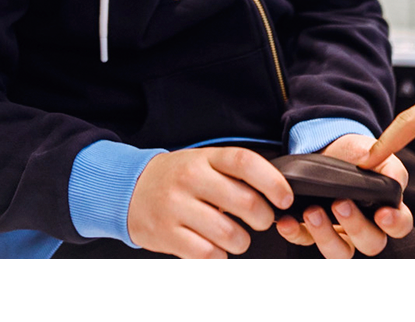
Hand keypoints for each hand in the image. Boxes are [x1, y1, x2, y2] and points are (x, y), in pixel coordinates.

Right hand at [128, 147, 293, 258]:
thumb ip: (234, 173)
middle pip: (244, 201)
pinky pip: (206, 253)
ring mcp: (175, 206)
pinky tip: (216, 248)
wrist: (130, 190)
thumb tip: (276, 192)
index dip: (272, 181)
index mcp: (205, 158)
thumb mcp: (203, 163)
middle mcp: (190, 179)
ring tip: (236, 237)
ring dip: (241, 241)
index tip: (284, 198)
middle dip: (263, 218)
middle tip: (261, 221)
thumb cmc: (177, 178)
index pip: (245, 163)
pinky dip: (219, 256)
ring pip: (228, 233)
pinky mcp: (166, 233)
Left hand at [272, 133, 411, 257]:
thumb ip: (389, 166)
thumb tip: (396, 182)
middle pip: (370, 244)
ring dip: (325, 235)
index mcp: (386, 210)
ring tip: (312, 211)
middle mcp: (365, 228)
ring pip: (339, 252)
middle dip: (356, 227)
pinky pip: (303, 240)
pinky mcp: (310, 231)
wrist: (327, 145)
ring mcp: (338, 232)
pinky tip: (287, 221)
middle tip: (341, 204)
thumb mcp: (374, 154)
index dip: (394, 224)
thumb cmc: (357, 154)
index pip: (399, 225)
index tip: (383, 214)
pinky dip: (294, 233)